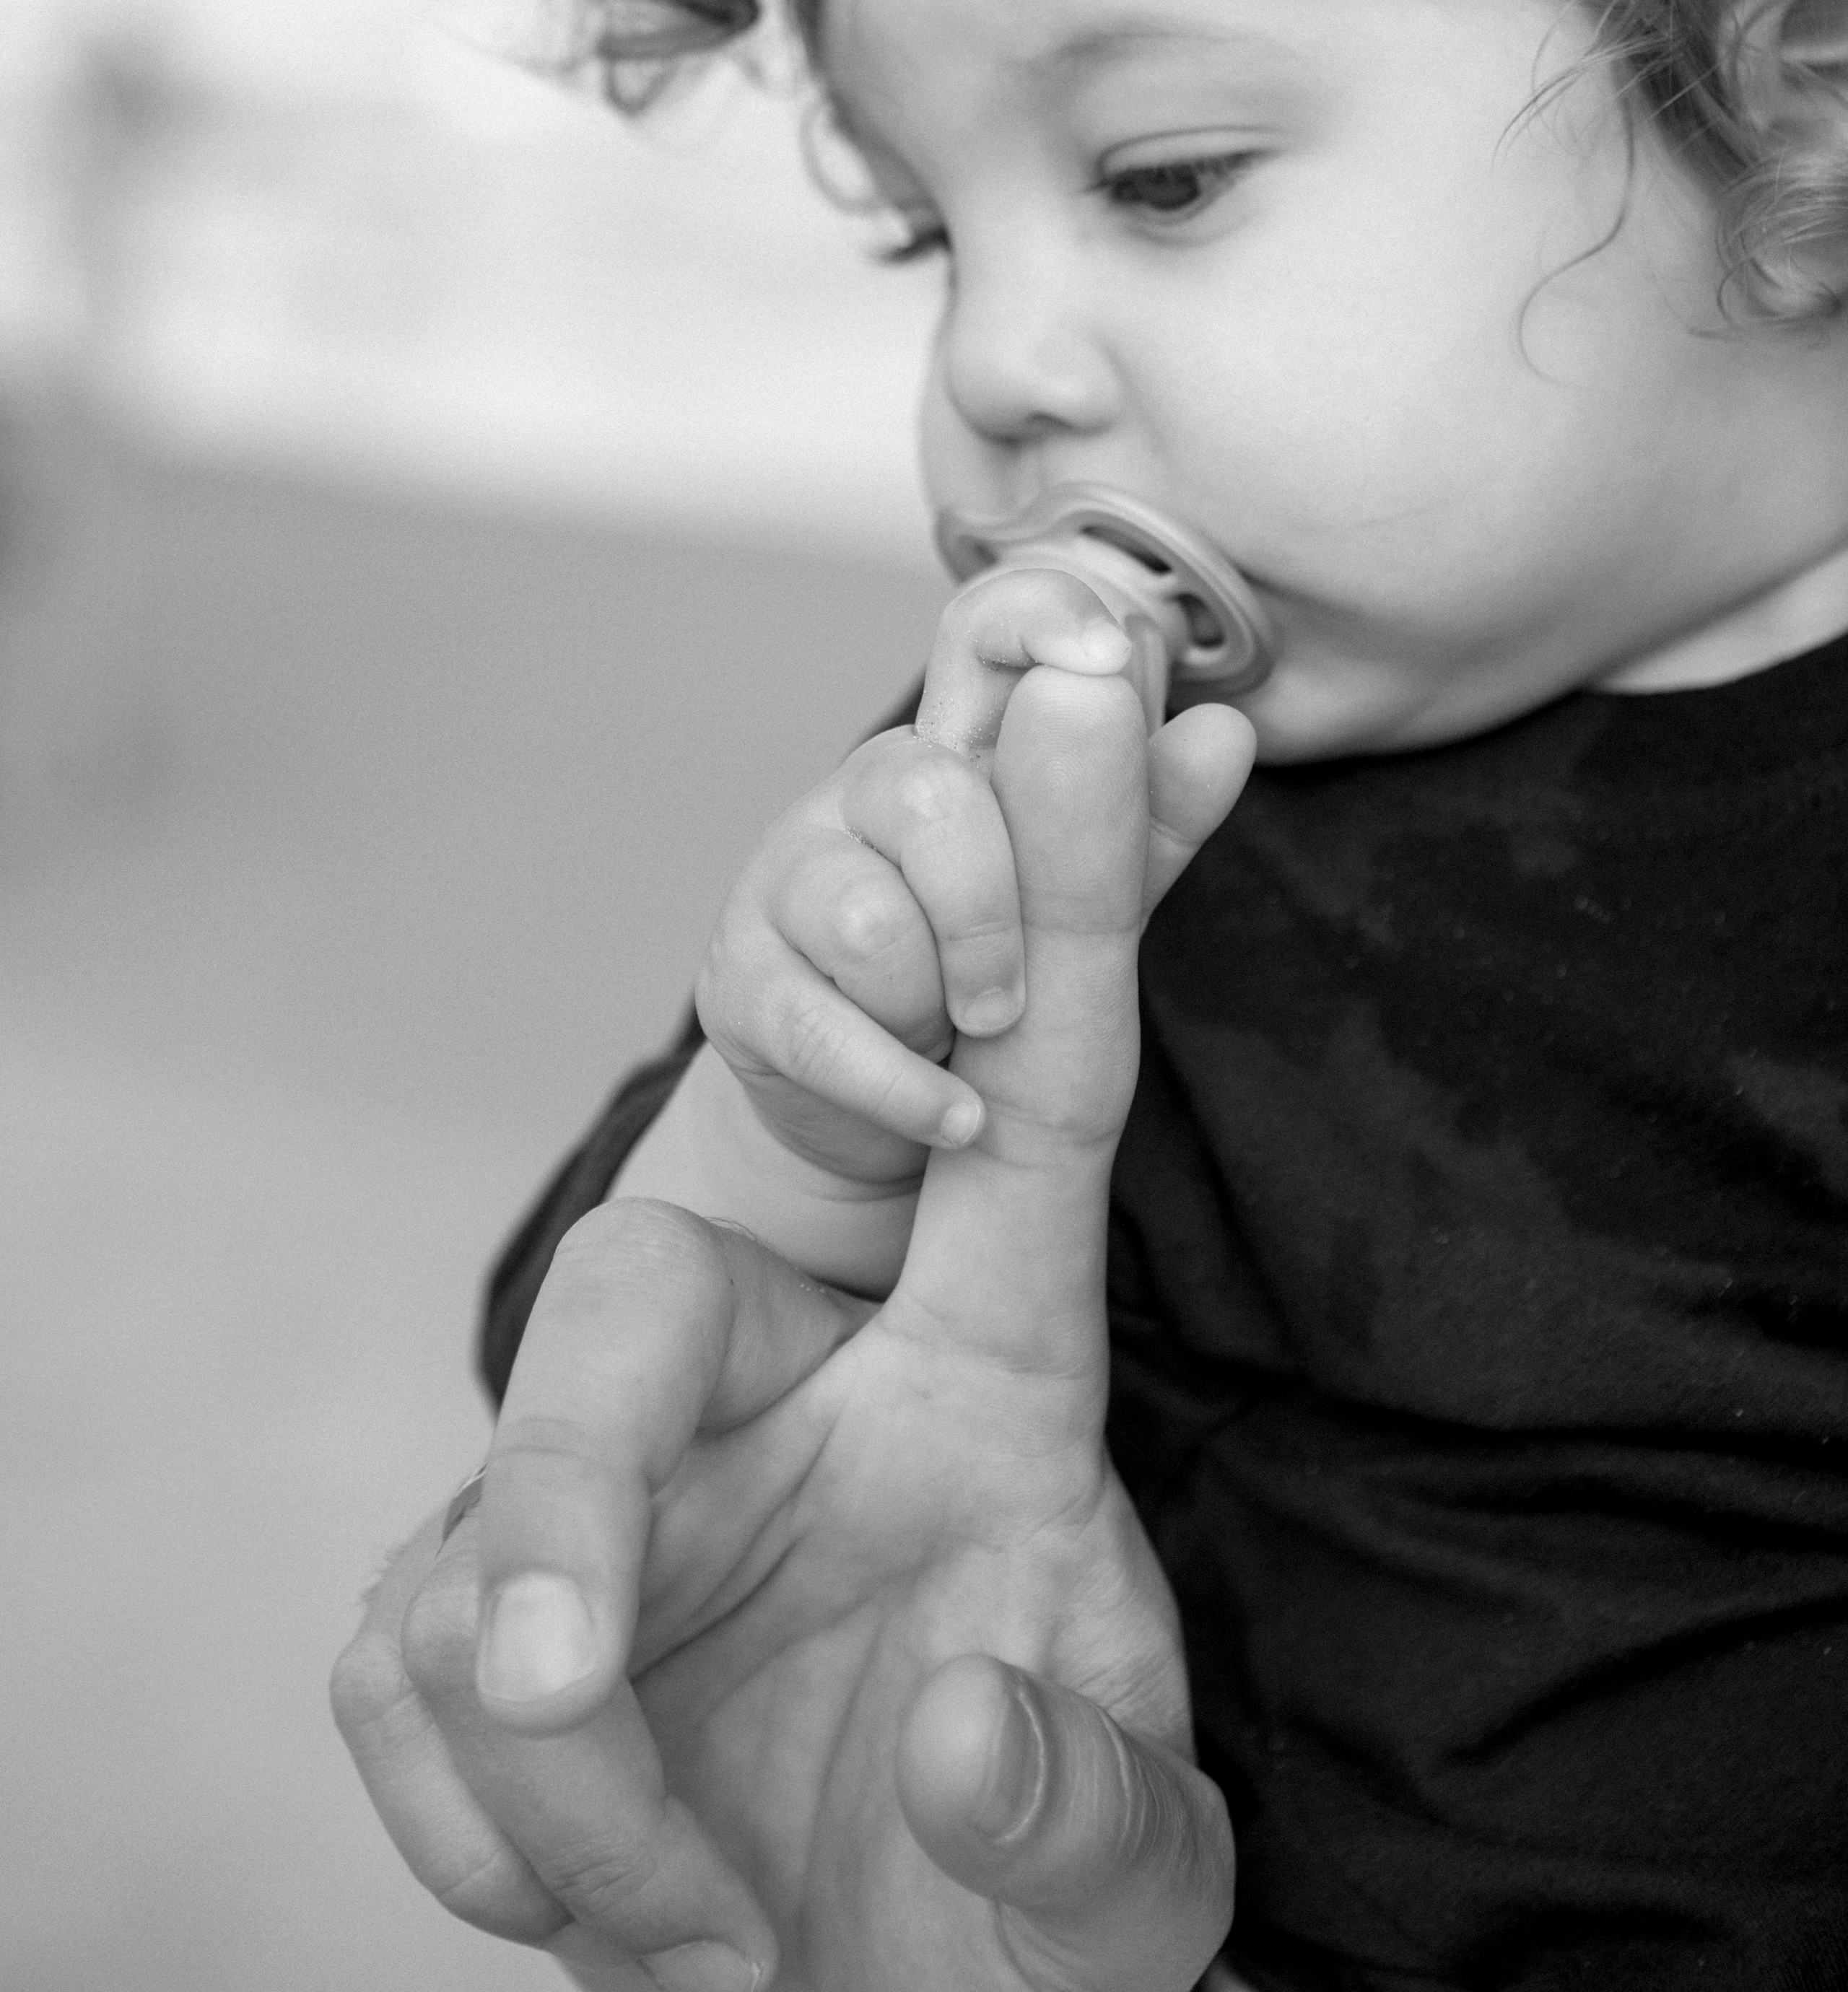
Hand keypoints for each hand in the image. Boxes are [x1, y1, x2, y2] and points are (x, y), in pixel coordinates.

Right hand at [335, 666, 1244, 1990]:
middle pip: (632, 1305)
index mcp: (997, 1378)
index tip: (1082, 666)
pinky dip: (488, 1845)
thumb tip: (949, 1722)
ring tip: (715, 1947)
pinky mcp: (490, 1599)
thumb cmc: (1011, 1930)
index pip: (1043, 1085)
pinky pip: (403, 1667)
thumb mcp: (1116, 1907)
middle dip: (578, 1505)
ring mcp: (630, 1486)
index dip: (1070, 872)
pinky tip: (632, 1920)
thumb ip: (1089, 1833)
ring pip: (475, 1555)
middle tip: (558, 1701)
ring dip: (567, 1806)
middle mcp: (788, 1382)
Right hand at [696, 565, 1252, 1184]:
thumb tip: (1228, 733)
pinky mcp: (739, 978)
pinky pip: (823, 1027)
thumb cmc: (988, 977)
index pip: (985, 631)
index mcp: (963, 750)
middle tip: (1011, 1001)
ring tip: (959, 1042)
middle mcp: (868, 788)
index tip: (1103, 660)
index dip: (1040, 620)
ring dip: (939, 1005)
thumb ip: (1144, 825)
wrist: (881, 1115)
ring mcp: (792, 877)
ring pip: (872, 921)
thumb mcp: (1082, 905)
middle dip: (993, 921)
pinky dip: (903, 1090)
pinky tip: (949, 1118)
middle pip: (931, 796)